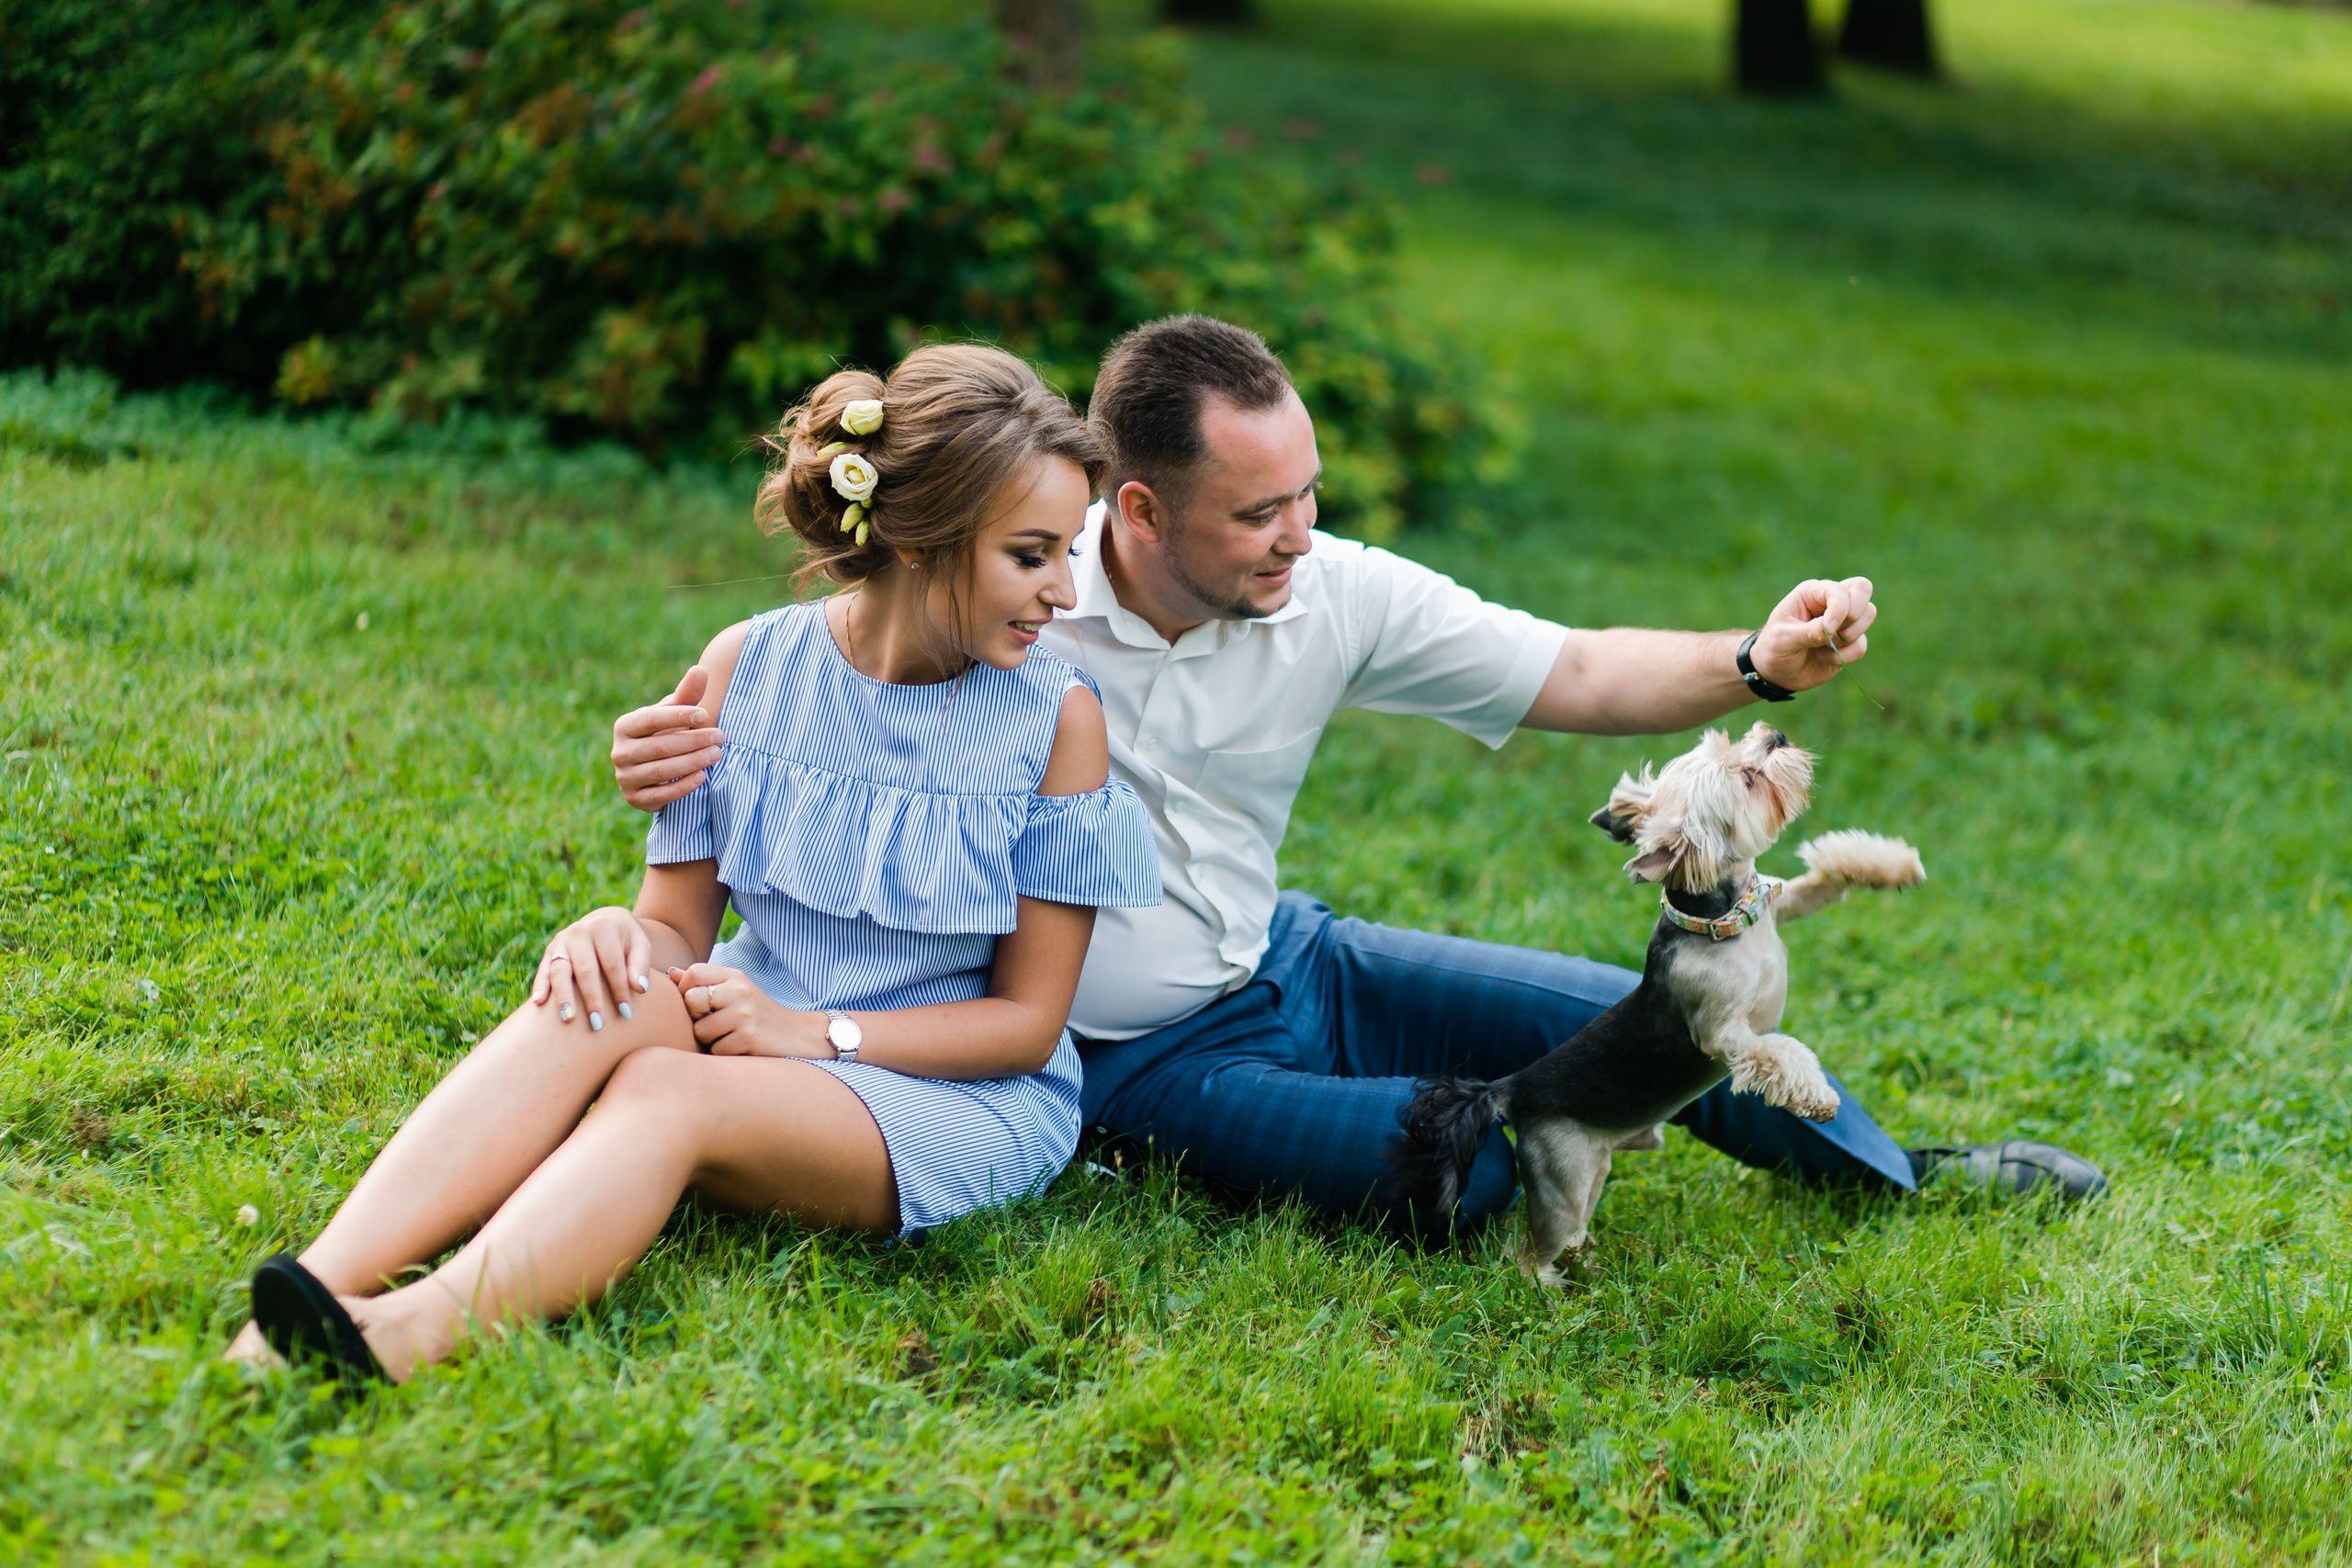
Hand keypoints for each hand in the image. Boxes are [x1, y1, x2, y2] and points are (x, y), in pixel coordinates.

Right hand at [531, 907, 653, 1030]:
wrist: (606, 921)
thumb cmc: (627, 940)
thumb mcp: (640, 945)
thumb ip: (640, 965)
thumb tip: (641, 988)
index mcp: (604, 927)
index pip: (613, 965)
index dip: (620, 990)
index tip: (626, 1013)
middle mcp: (579, 932)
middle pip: (585, 970)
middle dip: (591, 998)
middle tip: (598, 1024)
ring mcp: (561, 940)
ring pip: (560, 970)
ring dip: (563, 996)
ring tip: (568, 1019)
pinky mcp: (550, 950)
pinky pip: (543, 969)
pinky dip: (540, 985)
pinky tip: (538, 1002)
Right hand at [613, 666, 725, 812]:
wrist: (657, 767)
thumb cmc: (668, 732)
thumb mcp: (676, 713)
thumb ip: (688, 694)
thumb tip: (701, 670)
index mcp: (625, 726)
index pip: (650, 719)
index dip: (678, 716)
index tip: (705, 714)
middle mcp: (620, 752)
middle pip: (659, 746)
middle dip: (693, 741)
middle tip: (720, 736)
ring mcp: (625, 778)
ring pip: (661, 771)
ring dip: (692, 762)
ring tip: (717, 754)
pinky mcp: (634, 799)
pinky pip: (660, 795)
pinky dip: (682, 786)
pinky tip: (703, 777)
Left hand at [668, 964, 827, 1056]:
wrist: (797, 1036)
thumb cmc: (759, 1014)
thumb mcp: (736, 991)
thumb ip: (706, 982)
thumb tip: (671, 973)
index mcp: (735, 977)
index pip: (694, 972)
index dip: (686, 989)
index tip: (698, 1004)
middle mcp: (740, 991)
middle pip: (691, 1000)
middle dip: (695, 1017)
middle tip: (711, 1023)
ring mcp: (744, 1014)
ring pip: (700, 1030)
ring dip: (709, 1040)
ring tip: (728, 1037)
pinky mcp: (748, 1038)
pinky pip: (715, 1050)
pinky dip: (723, 1053)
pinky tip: (739, 1048)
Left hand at [1748, 577, 1877, 692]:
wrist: (1776, 673)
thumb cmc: (1773, 648)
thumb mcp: (1783, 639)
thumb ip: (1808, 632)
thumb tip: (1832, 629)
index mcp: (1811, 593)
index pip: (1839, 589)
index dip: (1840, 608)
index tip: (1828, 629)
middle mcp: (1829, 601)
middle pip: (1863, 588)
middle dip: (1855, 613)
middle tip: (1837, 631)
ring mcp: (1842, 620)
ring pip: (1869, 614)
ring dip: (1850, 636)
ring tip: (1825, 646)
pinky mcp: (1849, 641)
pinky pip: (1862, 644)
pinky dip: (1846, 656)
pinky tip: (1824, 658)